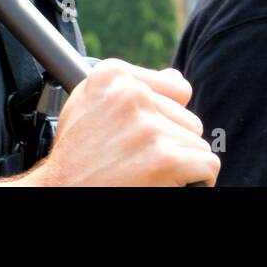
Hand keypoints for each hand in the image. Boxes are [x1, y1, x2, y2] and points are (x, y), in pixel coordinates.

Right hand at [21, 58, 218, 186]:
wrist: (58, 191)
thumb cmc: (74, 154)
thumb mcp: (89, 104)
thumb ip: (129, 88)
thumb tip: (175, 78)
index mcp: (112, 74)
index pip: (177, 87)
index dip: (166, 116)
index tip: (145, 133)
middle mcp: (130, 94)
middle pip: (188, 118)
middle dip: (172, 141)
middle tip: (138, 158)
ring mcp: (148, 125)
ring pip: (197, 142)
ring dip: (180, 162)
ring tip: (145, 171)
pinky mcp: (164, 158)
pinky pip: (207, 164)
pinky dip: (197, 179)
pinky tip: (167, 182)